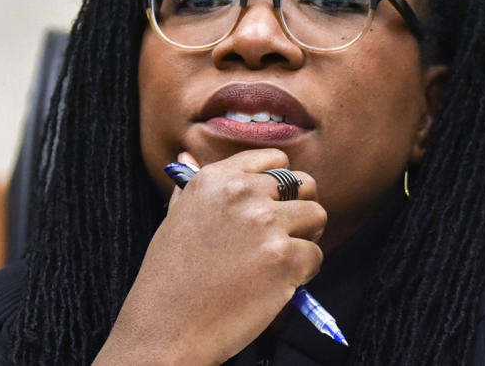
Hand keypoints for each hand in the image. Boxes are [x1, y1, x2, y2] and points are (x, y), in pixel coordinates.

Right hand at [93, 148, 326, 364]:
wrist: (167, 329)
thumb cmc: (169, 278)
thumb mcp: (175, 218)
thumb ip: (191, 186)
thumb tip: (187, 155)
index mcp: (215, 179)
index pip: (274, 160)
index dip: (280, 184)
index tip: (273, 204)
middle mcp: (242, 194)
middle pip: (304, 184)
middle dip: (299, 208)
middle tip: (282, 236)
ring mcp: (265, 225)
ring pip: (317, 216)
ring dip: (305, 238)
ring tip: (279, 261)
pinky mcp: (284, 258)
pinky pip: (316, 255)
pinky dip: (303, 273)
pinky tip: (276, 284)